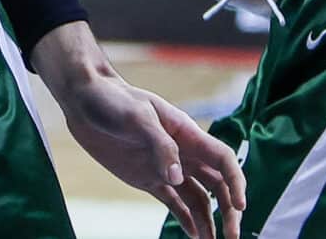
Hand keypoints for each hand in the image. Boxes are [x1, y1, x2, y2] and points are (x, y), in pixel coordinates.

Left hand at [56, 70, 244, 238]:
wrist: (85, 101)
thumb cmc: (114, 100)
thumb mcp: (138, 118)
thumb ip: (160, 146)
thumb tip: (177, 177)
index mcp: (187, 134)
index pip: (223, 159)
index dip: (236, 182)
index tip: (240, 206)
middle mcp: (183, 153)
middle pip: (217, 184)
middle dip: (228, 210)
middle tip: (232, 236)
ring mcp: (166, 167)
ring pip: (198, 198)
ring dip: (208, 220)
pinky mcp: (148, 179)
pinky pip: (174, 202)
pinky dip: (186, 219)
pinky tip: (194, 235)